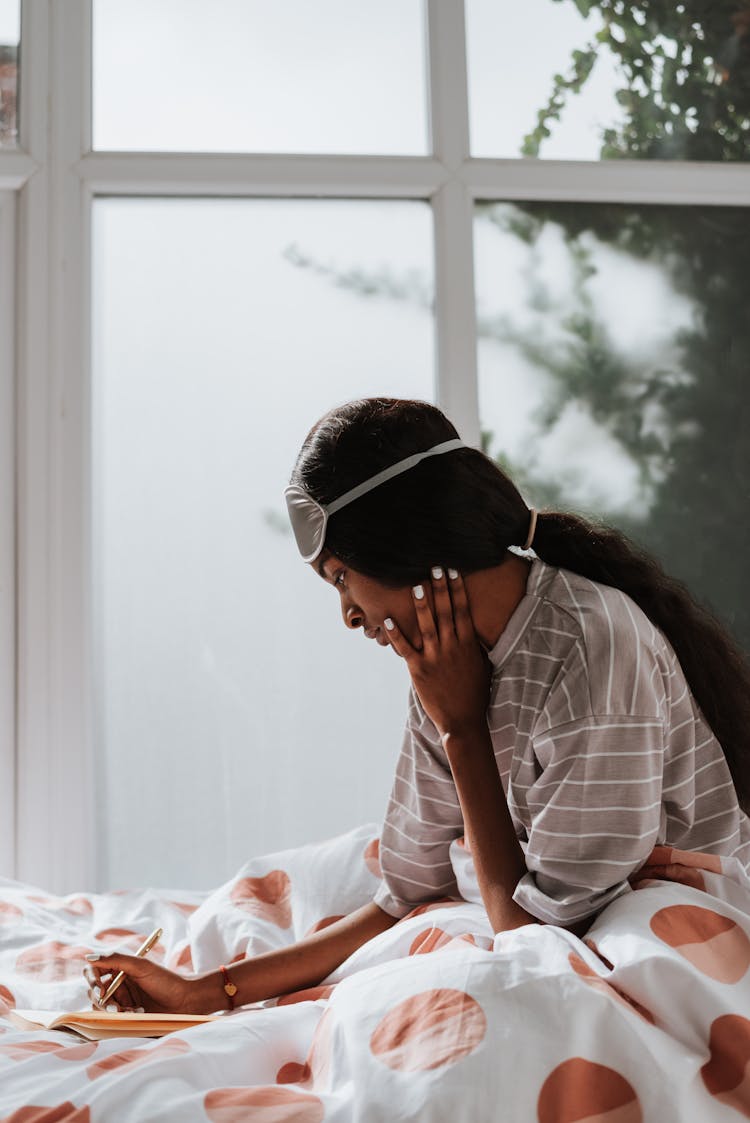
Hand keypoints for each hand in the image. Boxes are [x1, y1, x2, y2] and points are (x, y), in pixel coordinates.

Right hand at [84, 953, 194, 1014]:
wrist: (185, 1001)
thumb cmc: (166, 981)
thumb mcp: (141, 966)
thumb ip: (115, 959)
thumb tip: (88, 957)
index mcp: (120, 969)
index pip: (93, 971)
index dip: (92, 980)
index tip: (100, 990)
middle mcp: (118, 984)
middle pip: (94, 992)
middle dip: (103, 1001)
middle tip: (116, 1008)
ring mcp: (121, 1001)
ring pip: (101, 1008)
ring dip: (113, 1010)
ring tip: (132, 1011)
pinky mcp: (125, 1016)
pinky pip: (112, 1019)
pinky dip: (121, 1018)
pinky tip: (138, 1014)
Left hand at [384, 567, 490, 739]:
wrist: (463, 721)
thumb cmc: (475, 694)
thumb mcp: (483, 666)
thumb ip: (477, 646)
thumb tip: (476, 629)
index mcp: (468, 644)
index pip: (463, 610)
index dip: (458, 590)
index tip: (454, 572)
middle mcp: (451, 647)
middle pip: (445, 611)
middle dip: (440, 589)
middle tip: (435, 568)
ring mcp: (434, 657)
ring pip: (426, 625)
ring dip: (421, 605)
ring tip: (416, 585)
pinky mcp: (418, 669)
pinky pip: (405, 648)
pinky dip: (395, 634)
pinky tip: (388, 619)